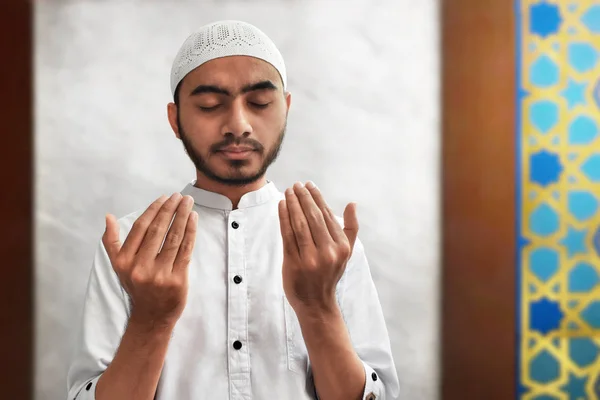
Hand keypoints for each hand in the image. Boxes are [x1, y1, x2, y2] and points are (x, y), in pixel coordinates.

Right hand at [102, 193, 197, 328]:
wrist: (151, 317)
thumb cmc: (137, 286)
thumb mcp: (118, 266)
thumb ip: (112, 242)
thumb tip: (108, 217)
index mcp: (124, 261)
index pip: (140, 228)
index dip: (153, 210)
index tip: (164, 198)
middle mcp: (140, 267)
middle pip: (158, 230)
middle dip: (170, 209)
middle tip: (179, 196)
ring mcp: (159, 274)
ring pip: (173, 238)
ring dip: (183, 216)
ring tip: (188, 202)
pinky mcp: (177, 280)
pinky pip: (185, 250)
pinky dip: (191, 232)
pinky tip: (194, 219)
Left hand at [278, 181, 358, 313]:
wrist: (317, 303)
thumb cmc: (330, 274)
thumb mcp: (346, 252)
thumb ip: (350, 228)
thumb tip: (352, 204)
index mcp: (342, 246)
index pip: (327, 215)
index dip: (317, 198)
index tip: (309, 185)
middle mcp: (329, 251)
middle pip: (313, 217)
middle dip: (304, 197)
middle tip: (296, 185)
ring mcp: (311, 258)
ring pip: (300, 224)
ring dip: (293, 204)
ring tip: (288, 192)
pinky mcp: (294, 263)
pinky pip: (288, 235)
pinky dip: (284, 218)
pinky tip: (281, 206)